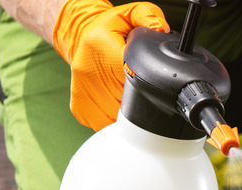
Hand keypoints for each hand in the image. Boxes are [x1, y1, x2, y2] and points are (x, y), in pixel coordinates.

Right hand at [53, 0, 168, 130]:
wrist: (79, 37)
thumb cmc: (109, 28)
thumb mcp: (131, 13)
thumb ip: (149, 16)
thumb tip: (162, 29)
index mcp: (103, 48)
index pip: (132, 77)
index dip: (147, 85)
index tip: (153, 85)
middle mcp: (89, 72)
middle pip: (126, 102)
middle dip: (141, 101)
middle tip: (146, 92)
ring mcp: (83, 92)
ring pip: (115, 119)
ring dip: (129, 116)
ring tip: (134, 101)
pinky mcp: (80, 107)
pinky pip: (104, 124)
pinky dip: (115, 122)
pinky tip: (120, 109)